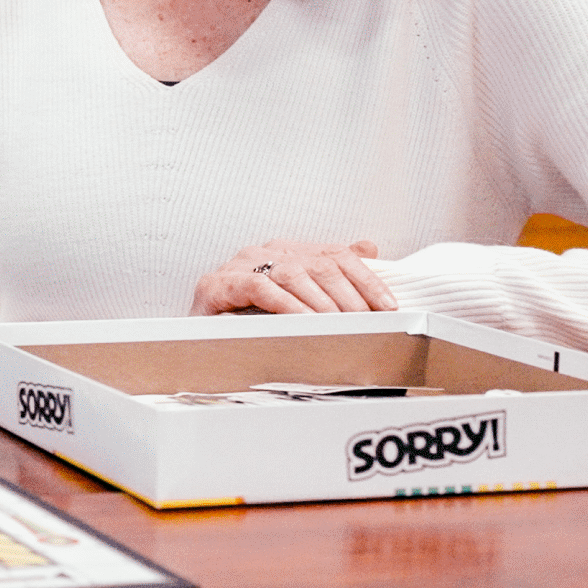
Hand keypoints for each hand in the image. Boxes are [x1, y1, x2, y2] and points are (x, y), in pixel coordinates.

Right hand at [192, 240, 395, 316]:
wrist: (199, 340)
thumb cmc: (247, 320)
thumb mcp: (295, 296)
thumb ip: (329, 271)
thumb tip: (367, 248)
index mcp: (284, 251)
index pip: (334, 255)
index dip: (365, 279)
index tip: (387, 305)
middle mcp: (263, 252)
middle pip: (318, 264)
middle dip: (348, 296)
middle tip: (365, 323)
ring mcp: (239, 265)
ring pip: (292, 273)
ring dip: (321, 303)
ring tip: (338, 325)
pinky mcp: (217, 283)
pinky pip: (258, 287)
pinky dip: (285, 304)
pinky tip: (302, 321)